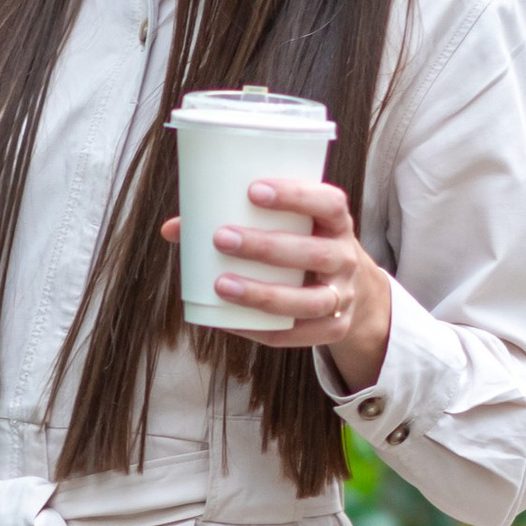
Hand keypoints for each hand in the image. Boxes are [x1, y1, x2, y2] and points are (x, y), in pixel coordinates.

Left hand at [162, 177, 392, 395]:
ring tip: (221, 285)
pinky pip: (296, 335)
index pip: (329, 203)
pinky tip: (228, 321)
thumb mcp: (290, 227)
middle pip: (314, 253)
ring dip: (263, 294)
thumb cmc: (304, 246)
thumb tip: (172, 229)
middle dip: (266, 247)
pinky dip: (260, 329)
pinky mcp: (333, 329)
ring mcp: (342, 297)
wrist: (353, 291)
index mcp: (337, 224)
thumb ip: (237, 219)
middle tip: (221, 237)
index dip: (296, 195)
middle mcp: (345, 259)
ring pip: (308, 300)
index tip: (253, 190)